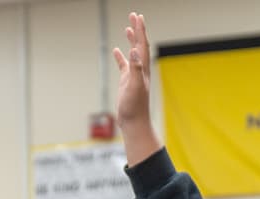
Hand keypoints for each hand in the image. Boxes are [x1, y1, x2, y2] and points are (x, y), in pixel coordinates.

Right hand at [112, 13, 163, 165]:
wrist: (134, 122)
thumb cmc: (135, 106)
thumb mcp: (134, 85)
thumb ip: (135, 68)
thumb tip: (135, 50)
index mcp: (143, 68)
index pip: (143, 44)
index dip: (140, 30)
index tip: (138, 17)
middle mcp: (140, 69)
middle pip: (140, 45)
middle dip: (137, 30)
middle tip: (134, 15)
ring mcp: (133, 75)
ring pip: (133, 53)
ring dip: (131, 40)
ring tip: (128, 28)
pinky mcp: (127, 82)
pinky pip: (124, 65)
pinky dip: (120, 56)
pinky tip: (116, 50)